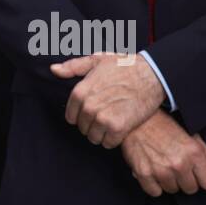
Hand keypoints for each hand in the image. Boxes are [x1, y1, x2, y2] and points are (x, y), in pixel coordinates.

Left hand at [51, 52, 165, 146]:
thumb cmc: (124, 66)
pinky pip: (108, 143)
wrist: (152, 74)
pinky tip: (121, 129)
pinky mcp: (118, 127)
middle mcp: (89, 106)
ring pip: (94, 138)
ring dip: (102, 134)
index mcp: (80, 92)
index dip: (81, 116)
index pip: (71, 116)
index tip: (92, 112)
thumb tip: (54, 70)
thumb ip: (73, 67)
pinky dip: (114, 140)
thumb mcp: (96, 60)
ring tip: (113, 122)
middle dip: (92, 125)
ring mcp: (103, 118)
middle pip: (82, 128)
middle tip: (106, 116)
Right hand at [120, 110, 205, 195]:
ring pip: (172, 190)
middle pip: (191, 189)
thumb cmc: (162, 124)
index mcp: (193, 152)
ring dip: (168, 181)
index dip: (203, 178)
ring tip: (162, 165)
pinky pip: (155, 192)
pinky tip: (153, 170)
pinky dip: (153, 184)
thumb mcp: (190, 135)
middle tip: (176, 165)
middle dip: (185, 179)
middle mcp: (179, 163)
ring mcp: (161, 170)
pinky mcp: (144, 173)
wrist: (134, 119)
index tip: (197, 173)